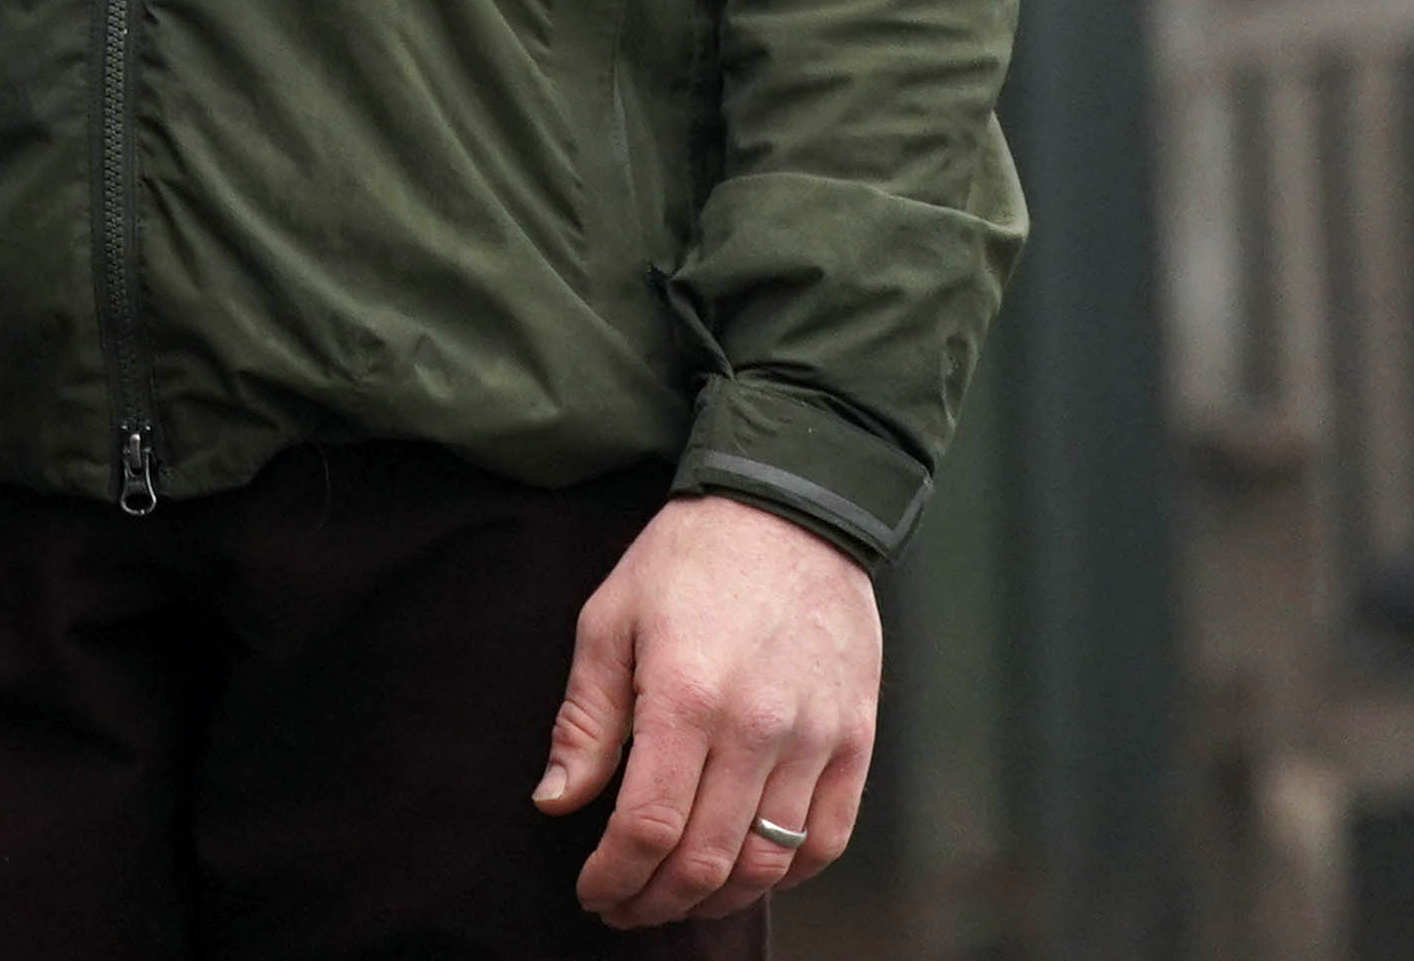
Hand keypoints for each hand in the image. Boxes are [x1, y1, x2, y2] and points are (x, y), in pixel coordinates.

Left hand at [540, 490, 879, 926]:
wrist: (792, 509)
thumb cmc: (688, 560)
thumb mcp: (610, 620)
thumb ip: (586, 719)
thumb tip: (556, 800)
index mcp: (686, 696)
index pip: (645, 825)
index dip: (613, 875)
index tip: (590, 889)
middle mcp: (757, 728)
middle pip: (706, 859)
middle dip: (654, 899)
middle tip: (623, 906)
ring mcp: (816, 739)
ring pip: (768, 863)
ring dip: (716, 898)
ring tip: (676, 897)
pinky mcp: (857, 741)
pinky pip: (827, 840)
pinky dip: (786, 874)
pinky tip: (748, 873)